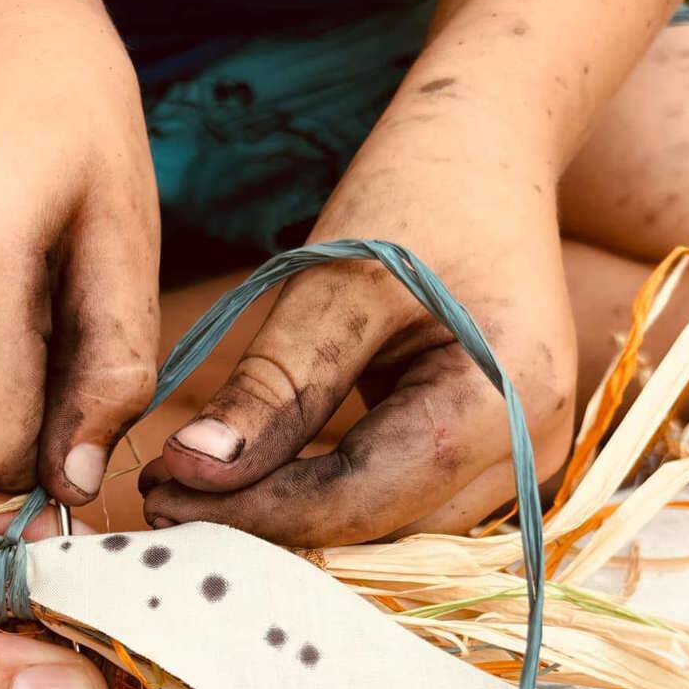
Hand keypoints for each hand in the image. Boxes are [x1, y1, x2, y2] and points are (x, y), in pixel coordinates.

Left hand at [142, 119, 576, 544]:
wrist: (492, 154)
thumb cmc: (418, 196)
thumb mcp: (333, 283)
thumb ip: (273, 389)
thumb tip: (191, 470)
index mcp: (505, 404)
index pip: (357, 499)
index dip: (252, 512)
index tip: (158, 498)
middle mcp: (530, 454)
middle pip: (374, 530)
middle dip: (265, 526)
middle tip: (159, 501)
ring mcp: (521, 466)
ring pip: (385, 534)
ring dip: (291, 525)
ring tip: (193, 493)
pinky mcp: (492, 463)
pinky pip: (398, 509)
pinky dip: (325, 504)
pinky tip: (252, 484)